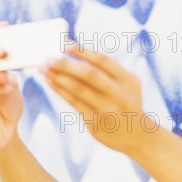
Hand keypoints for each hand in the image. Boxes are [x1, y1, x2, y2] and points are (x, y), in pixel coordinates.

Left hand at [40, 45, 154, 153]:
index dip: (82, 51)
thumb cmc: (127, 104)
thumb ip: (109, 72)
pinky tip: (51, 82)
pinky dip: (60, 91)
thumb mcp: (128, 86)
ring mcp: (107, 110)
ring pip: (78, 89)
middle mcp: (119, 94)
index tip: (65, 44)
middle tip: (48, 58)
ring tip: (44, 69)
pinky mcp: (95, 122)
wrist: (138, 137)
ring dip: (58, 77)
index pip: (103, 61)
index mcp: (128, 80)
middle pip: (89, 74)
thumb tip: (76, 54)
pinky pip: (74, 103)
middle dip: (66, 65)